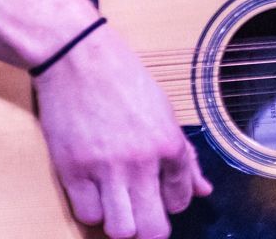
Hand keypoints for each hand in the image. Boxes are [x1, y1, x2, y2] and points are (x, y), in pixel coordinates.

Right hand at [33, 21, 212, 238]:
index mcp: (168, 141)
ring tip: (118, 205)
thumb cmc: (122, 76)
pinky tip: (94, 191)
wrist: (76, 54)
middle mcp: (140, 160)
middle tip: (142, 215)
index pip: (181, 200)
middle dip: (150, 229)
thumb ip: (184, 154)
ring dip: (121, 224)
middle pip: (153, 230)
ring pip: (121, 231)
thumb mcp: (163, 109)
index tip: (159, 193)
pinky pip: (87, 215)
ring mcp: (104, 167)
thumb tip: (203, 190)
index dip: (171, 202)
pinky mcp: (72, 169)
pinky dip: (92, 209)